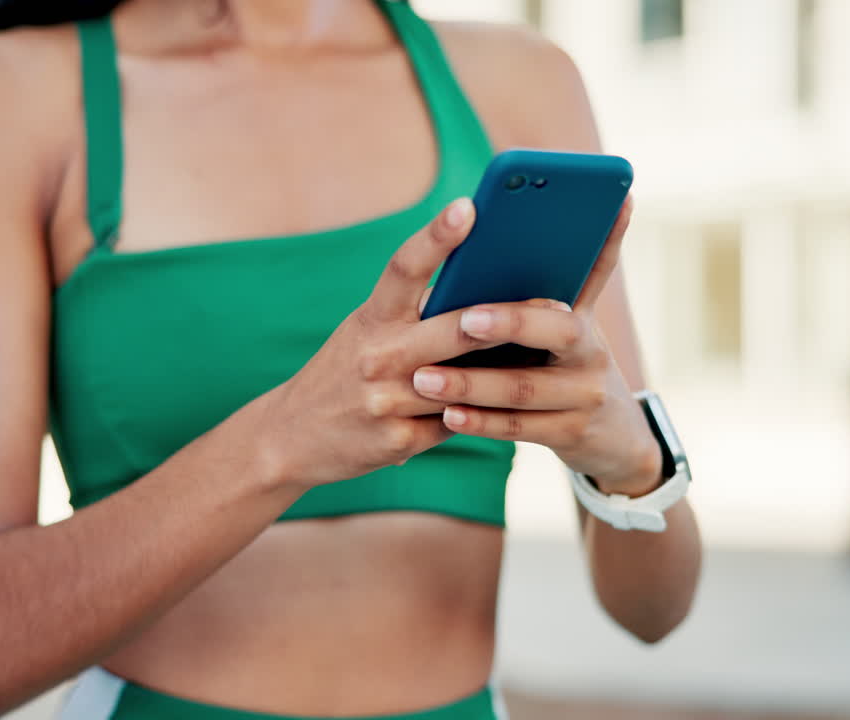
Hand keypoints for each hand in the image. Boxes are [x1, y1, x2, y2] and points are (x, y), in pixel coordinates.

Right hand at [260, 197, 584, 489]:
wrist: (292, 435)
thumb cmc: (345, 371)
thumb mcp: (367, 331)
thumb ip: (415, 314)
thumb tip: (487, 290)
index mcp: (371, 317)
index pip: (403, 266)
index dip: (436, 236)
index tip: (469, 206)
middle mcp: (376, 354)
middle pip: (455, 329)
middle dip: (506, 318)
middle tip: (558, 303)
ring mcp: (386, 400)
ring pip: (465, 382)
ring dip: (506, 372)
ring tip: (551, 354)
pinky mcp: (397, 441)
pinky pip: (457, 422)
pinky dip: (482, 412)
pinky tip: (510, 406)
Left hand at [407, 197, 664, 497]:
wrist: (613, 439)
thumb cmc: (565, 365)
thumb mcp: (568, 323)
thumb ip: (537, 285)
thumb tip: (481, 226)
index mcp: (585, 311)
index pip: (592, 267)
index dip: (589, 240)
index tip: (531, 234)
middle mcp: (592, 349)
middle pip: (556, 329)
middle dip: (510, 322)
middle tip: (465, 318)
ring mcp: (585, 395)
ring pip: (525, 387)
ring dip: (472, 383)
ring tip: (424, 378)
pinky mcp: (571, 434)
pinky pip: (519, 427)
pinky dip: (481, 422)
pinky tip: (447, 415)